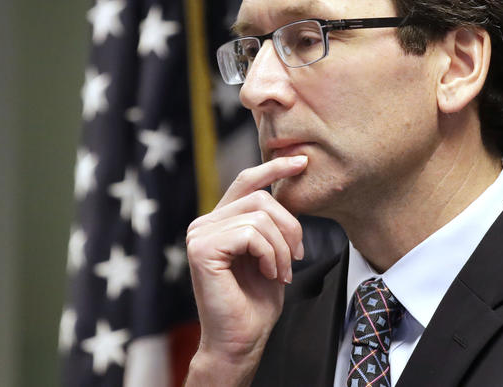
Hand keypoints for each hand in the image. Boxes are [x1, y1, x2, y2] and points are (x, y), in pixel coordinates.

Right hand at [185, 155, 306, 384]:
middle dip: (290, 226)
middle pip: (261, 198)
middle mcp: (204, 223)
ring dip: (282, 247)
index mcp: (220, 221)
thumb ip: (271, 222)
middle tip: (295, 257)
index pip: (248, 181)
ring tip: (280, 272)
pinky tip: (269, 274)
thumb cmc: (257, 302)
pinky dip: (270, 255)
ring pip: (260, 216)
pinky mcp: (202, 249)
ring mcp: (200, 234)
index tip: (302, 161)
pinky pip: (251, 234)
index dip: (275, 168)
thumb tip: (287, 187)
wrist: (241, 340)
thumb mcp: (271, 252)